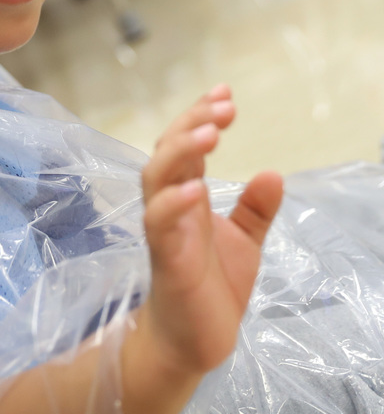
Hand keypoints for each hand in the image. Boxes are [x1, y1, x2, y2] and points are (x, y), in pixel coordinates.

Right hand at [140, 84, 283, 374]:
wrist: (195, 340)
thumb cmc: (212, 287)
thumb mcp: (245, 241)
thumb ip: (255, 208)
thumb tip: (274, 172)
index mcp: (188, 194)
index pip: (186, 143)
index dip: (200, 114)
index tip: (224, 90)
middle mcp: (171, 202)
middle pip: (169, 149)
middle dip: (193, 122)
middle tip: (225, 106)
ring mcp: (164, 226)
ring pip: (157, 174)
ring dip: (182, 150)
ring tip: (212, 132)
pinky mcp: (164, 255)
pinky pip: (158, 220)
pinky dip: (173, 201)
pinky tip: (197, 188)